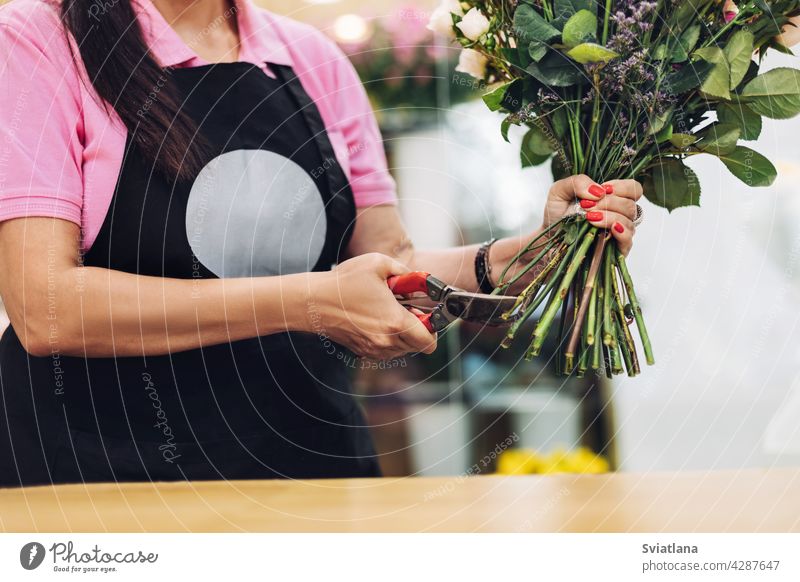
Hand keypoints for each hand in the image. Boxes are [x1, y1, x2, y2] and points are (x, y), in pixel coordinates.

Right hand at [306, 253, 437, 359]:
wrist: (313, 302)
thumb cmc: (344, 282)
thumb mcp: (379, 264)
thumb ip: (406, 272)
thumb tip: (419, 280)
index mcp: (395, 322)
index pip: (429, 343)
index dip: (432, 330)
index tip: (424, 315)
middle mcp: (386, 341)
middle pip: (417, 346)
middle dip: (417, 329)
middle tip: (406, 310)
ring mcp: (373, 349)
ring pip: (402, 350)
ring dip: (402, 334)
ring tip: (387, 312)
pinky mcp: (362, 351)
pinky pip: (385, 350)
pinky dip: (387, 338)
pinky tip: (375, 319)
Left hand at [543, 174, 642, 255]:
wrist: (548, 237)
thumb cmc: (557, 213)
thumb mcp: (560, 190)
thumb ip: (578, 182)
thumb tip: (599, 191)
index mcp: (613, 198)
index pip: (633, 188)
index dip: (621, 187)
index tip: (602, 190)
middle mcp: (620, 215)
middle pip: (630, 205)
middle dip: (608, 202)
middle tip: (586, 206)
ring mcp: (619, 233)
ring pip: (629, 221)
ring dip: (609, 216)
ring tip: (589, 218)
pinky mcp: (616, 251)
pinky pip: (628, 241)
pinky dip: (621, 232)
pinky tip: (611, 228)